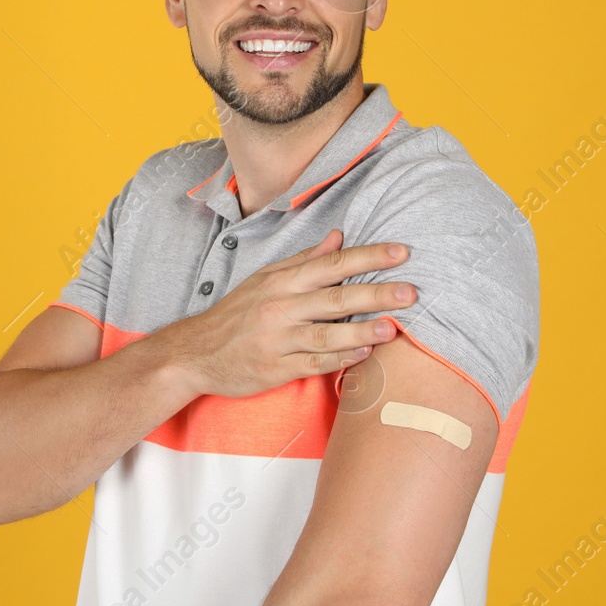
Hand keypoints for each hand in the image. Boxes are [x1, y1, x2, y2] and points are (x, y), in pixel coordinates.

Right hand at [163, 229, 417, 398]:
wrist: (195, 353)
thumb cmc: (236, 314)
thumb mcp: (265, 279)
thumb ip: (304, 259)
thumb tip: (338, 236)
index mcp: (282, 282)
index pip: (331, 264)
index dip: (368, 257)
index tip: (401, 252)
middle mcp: (281, 307)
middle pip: (335, 297)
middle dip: (375, 293)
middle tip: (411, 292)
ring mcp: (278, 339)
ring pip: (326, 333)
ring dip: (361, 329)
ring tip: (393, 328)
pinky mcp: (276, 368)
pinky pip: (313, 362)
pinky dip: (339, 359)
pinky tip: (363, 355)